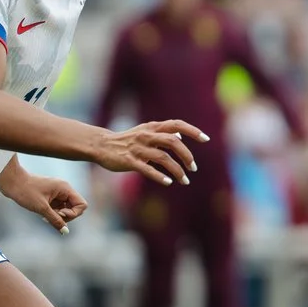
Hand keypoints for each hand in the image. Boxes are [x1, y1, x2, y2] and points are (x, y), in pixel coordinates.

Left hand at [3, 169, 88, 231]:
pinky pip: (58, 207)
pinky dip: (52, 213)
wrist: (11, 182)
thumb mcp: (41, 208)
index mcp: (65, 188)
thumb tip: (65, 232)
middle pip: (75, 207)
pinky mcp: (50, 196)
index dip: (73, 214)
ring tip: (44, 215)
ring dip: (58, 215)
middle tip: (50, 216)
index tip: (58, 214)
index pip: (81, 205)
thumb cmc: (25, 191)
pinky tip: (42, 214)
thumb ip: (55, 220)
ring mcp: (57, 192)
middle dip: (65, 216)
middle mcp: (64, 189)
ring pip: (66, 208)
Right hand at [92, 119, 208, 184]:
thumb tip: (181, 136)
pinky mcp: (129, 161)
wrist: (101, 145)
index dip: (193, 130)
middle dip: (186, 156)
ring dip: (177, 170)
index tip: (206, 139)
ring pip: (163, 158)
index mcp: (152, 127)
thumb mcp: (145, 132)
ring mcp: (138, 148)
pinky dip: (159, 176)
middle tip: (193, 168)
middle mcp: (147, 135)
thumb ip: (162, 134)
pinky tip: (169, 182)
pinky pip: (147, 169)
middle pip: (173, 142)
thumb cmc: (127, 140)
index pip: (177, 124)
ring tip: (185, 181)